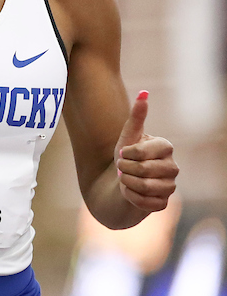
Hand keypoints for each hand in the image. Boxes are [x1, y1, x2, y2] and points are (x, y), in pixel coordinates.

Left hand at [116, 91, 177, 213]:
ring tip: (125, 179)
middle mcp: (173, 167)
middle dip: (123, 169)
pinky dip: (130, 198)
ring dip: (126, 183)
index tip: (122, 154)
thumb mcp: (128, 136)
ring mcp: (171, 186)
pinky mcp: (163, 203)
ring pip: (144, 187)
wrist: (123, 182)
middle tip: (122, 168)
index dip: (125, 154)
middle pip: (141, 170)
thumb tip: (143, 92)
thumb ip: (136, 117)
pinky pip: (144, 203)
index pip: (140, 152)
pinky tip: (130, 192)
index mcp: (166, 147)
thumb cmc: (126, 156)